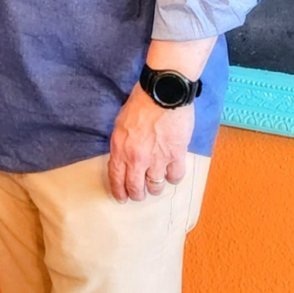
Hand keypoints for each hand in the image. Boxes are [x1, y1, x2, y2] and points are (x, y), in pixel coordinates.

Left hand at [107, 85, 193, 202]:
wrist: (163, 94)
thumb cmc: (140, 104)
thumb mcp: (120, 124)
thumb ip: (121, 144)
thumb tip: (124, 157)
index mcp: (120, 148)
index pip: (116, 178)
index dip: (119, 191)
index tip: (121, 198)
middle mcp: (137, 158)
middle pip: (136, 187)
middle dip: (137, 194)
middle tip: (139, 195)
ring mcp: (157, 158)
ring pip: (156, 186)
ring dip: (155, 189)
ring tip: (156, 186)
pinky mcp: (176, 155)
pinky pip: (175, 176)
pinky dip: (173, 178)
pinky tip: (171, 174)